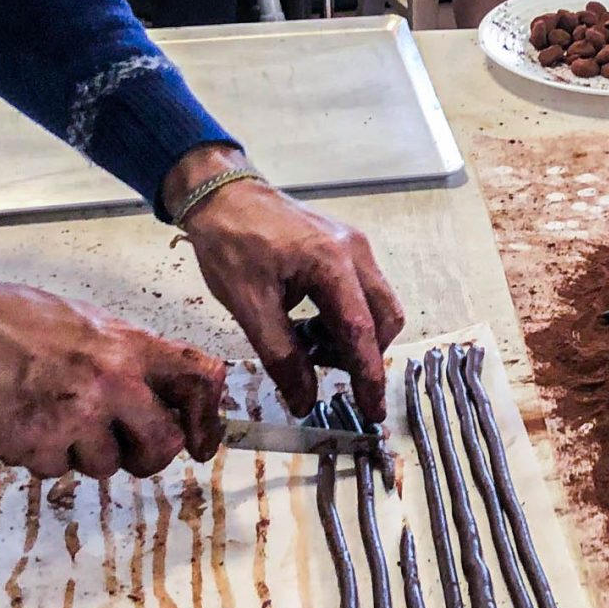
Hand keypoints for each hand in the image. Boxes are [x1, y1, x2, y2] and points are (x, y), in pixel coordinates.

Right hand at [0, 281, 226, 478]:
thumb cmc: (20, 323)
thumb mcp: (92, 323)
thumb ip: (130, 357)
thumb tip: (160, 391)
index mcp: (132, 347)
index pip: (201, 379)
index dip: (208, 418)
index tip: (201, 439)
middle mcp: (115, 383)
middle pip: (164, 446)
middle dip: (147, 455)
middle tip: (126, 447)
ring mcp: (80, 417)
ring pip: (107, 466)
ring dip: (85, 453)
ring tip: (57, 416)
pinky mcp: (43, 445)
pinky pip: (60, 471)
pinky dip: (46, 456)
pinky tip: (29, 423)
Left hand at [170, 154, 405, 422]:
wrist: (223, 195)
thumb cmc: (231, 244)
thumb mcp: (248, 305)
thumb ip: (281, 355)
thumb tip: (304, 401)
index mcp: (332, 263)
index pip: (361, 332)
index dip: (368, 376)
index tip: (373, 411)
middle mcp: (355, 252)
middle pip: (385, 319)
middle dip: (362, 355)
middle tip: (321, 370)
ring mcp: (355, 246)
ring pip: (377, 307)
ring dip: (351, 337)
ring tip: (306, 344)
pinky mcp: (347, 246)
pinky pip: (362, 293)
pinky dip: (344, 318)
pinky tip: (308, 323)